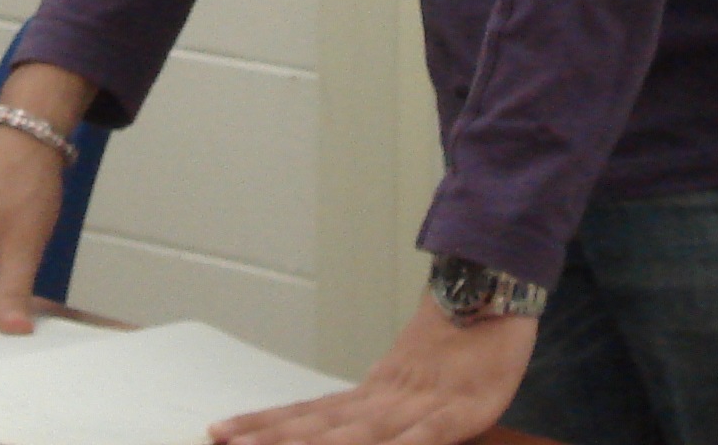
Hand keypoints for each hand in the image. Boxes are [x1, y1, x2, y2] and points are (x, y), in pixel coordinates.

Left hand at [213, 297, 534, 444]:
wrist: (495, 288)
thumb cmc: (458, 341)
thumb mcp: (413, 381)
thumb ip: (378, 410)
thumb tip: (336, 429)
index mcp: (373, 393)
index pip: (310, 413)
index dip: (267, 424)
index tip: (222, 431)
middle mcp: (386, 398)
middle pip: (320, 424)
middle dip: (272, 437)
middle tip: (226, 442)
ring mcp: (421, 405)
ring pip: (359, 432)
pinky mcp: (460, 411)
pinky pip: (426, 438)